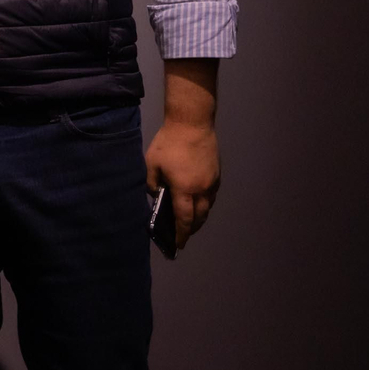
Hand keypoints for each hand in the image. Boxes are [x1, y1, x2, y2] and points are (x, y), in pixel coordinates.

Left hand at [146, 120, 219, 249]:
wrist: (192, 124)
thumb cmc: (168, 143)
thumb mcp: (151, 163)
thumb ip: (152, 184)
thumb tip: (157, 196)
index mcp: (185, 190)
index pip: (184, 219)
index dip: (181, 234)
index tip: (178, 245)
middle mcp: (202, 190)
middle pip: (199, 217)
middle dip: (192, 229)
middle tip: (183, 234)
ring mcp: (212, 182)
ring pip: (207, 207)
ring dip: (199, 217)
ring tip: (190, 221)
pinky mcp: (217, 174)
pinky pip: (211, 196)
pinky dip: (204, 204)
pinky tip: (197, 202)